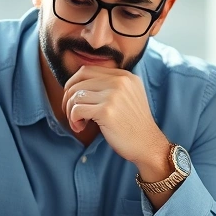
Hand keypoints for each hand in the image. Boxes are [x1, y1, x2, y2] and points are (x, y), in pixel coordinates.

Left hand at [62, 66, 170, 180]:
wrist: (147, 145)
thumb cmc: (133, 125)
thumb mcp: (128, 96)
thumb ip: (110, 86)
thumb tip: (76, 85)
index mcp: (125, 76)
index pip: (87, 70)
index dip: (73, 84)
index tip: (72, 99)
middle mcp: (120, 81)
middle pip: (78, 82)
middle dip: (68, 99)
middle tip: (72, 114)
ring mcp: (114, 95)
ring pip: (75, 96)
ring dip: (70, 112)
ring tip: (78, 123)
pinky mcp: (106, 111)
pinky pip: (77, 110)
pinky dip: (73, 120)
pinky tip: (81, 127)